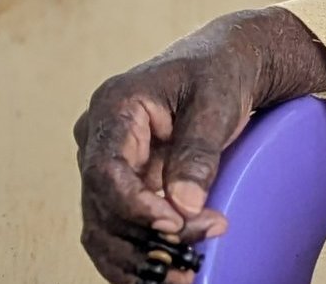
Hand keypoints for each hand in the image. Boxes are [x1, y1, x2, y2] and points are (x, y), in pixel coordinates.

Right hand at [75, 8, 325, 282]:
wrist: (227, 63)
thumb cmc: (220, 71)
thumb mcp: (217, 101)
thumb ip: (198, 151)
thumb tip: (183, 205)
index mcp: (114, 108)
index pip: (105, 170)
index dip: (133, 206)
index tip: (172, 225)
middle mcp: (98, 140)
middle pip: (102, 207)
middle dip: (145, 240)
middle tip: (192, 260)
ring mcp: (107, 167)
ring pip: (103, 229)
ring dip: (138, 259)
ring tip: (184, 276)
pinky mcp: (123, 188)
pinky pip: (117, 232)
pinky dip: (138, 256)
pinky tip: (168, 273)